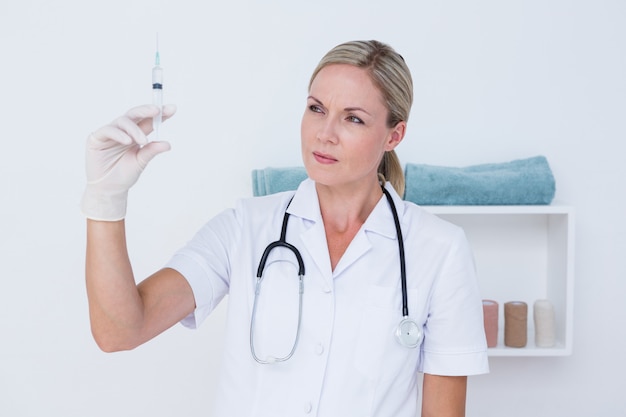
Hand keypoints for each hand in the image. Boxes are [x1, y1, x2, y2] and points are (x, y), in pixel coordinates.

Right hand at [81, 104, 176, 220]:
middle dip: (147, 110)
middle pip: (135, 114)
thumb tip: (167, 144)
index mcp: (136, 134)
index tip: (172, 109)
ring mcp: (110, 133)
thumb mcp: (141, 162)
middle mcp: (123, 130)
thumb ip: (152, 151)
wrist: (109, 189)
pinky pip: (108, 130)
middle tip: (157, 110)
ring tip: (143, 140)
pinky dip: (118, 134)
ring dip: (135, 129)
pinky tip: (127, 140)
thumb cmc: (124, 174)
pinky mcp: (97, 138)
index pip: (149, 120)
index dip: (160, 114)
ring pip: (123, 121)